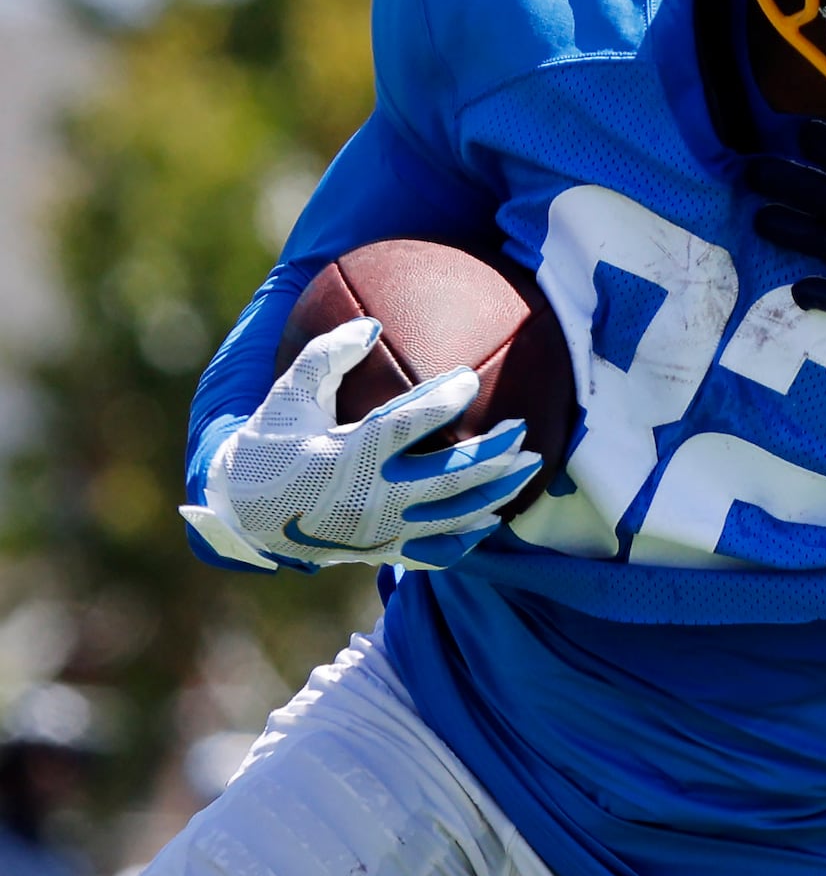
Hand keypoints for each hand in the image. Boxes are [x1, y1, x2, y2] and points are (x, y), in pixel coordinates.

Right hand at [182, 320, 540, 571]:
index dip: (440, 402)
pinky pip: (436, 551)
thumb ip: (326, 358)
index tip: (469, 379)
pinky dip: (468, 536)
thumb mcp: (288, 398)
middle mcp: (367, 498)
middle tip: (522, 428)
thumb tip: (371, 324)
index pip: (403, 427)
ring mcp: (379, 531)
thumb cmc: (269, 447)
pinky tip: (493, 517)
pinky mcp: (382, 551)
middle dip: (491, 453)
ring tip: (529, 466)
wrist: (245, 517)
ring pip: (453, 516)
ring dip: (496, 492)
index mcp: (344, 457)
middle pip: (447, 478)